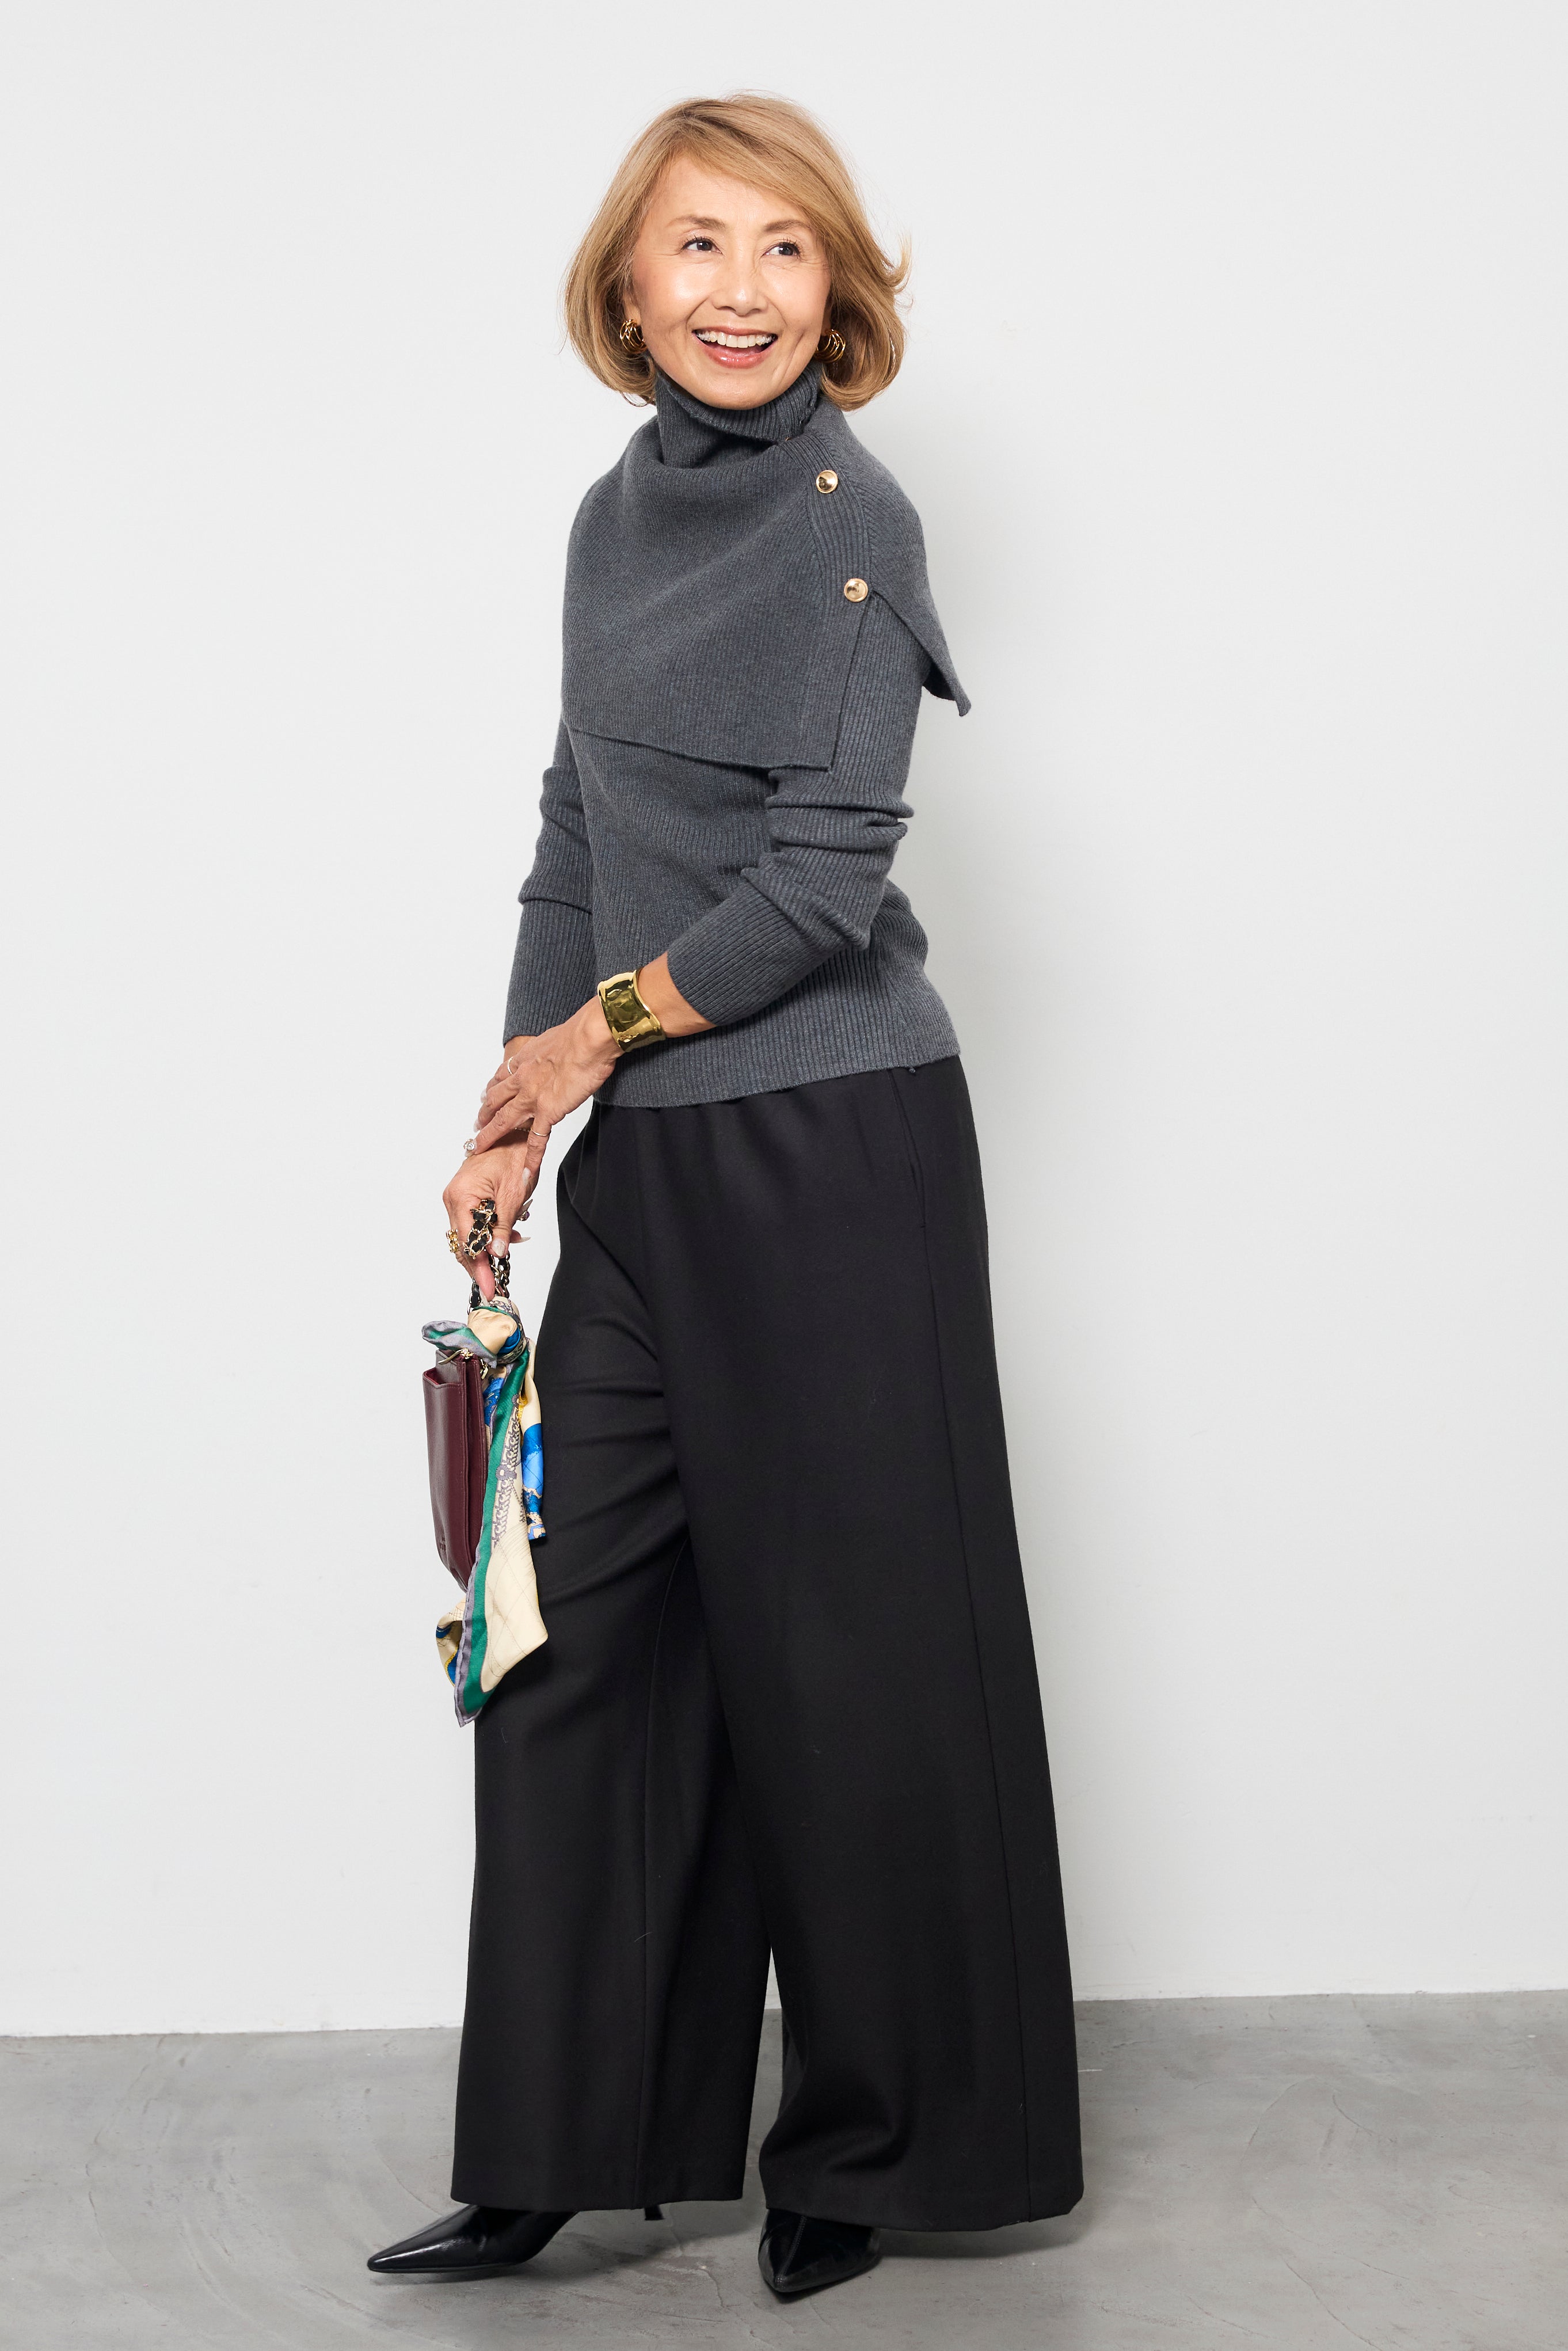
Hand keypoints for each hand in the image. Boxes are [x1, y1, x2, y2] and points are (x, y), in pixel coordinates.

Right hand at [442, 1143, 534, 1302]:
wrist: (516, 1131)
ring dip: (487, 1249)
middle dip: (481, 1265)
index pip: (467, 1242)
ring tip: (506, 1258)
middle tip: (495, 1286)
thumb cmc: (515, 1155)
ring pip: (468, 1235)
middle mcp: (453, 1198)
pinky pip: (473, 1223)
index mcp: (461, 1196)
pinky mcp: (465, 1196)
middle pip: (463, 1242)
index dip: (479, 1268)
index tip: (489, 1287)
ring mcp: (457, 1197)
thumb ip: (502, 1227)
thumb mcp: (513, 1196)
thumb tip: (496, 1254)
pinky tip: (508, 1236)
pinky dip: (489, 1234)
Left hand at [471, 999, 621, 1184]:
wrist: (588, 1039)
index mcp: (524, 1060)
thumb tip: (557, 1049)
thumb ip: (550, 1049)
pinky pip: (536, 1140)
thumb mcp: (554, 1038)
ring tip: (479, 1148)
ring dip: (489, 1136)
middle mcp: (521, 1079)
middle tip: (477, 1125)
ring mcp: (532, 1097)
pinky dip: (531, 1158)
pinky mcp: (548, 1112)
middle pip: (494, 1101)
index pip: (500, 1078)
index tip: (486, 1097)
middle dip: (483, 1114)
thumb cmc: (579, 1034)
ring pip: (503, 1121)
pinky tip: (526, 1170)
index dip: (491, 1090)